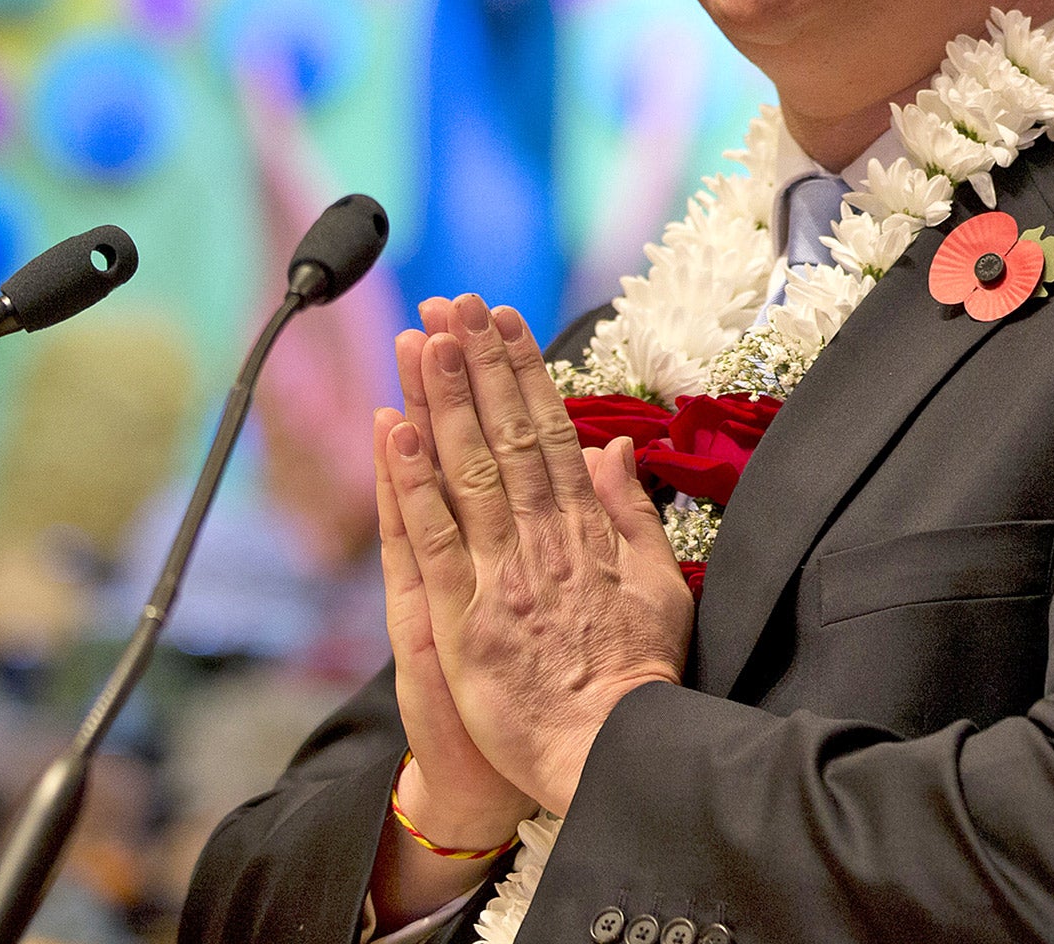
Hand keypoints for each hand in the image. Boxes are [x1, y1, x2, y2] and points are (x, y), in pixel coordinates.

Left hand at [385, 293, 693, 814]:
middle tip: (457, 303)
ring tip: (425, 340)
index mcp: (587, 530)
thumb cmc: (636, 672)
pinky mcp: (465, 619)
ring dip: (444, 401)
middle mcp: (543, 541)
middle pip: (505, 436)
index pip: (548, 432)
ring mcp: (502, 576)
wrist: (611, 749)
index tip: (505, 321)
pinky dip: (413, 485)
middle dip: (481, 365)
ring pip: (467, 472)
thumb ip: (630, 512)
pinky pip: (434, 541)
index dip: (524, 372)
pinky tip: (395, 432)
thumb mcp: (658, 583)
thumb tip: (613, 449)